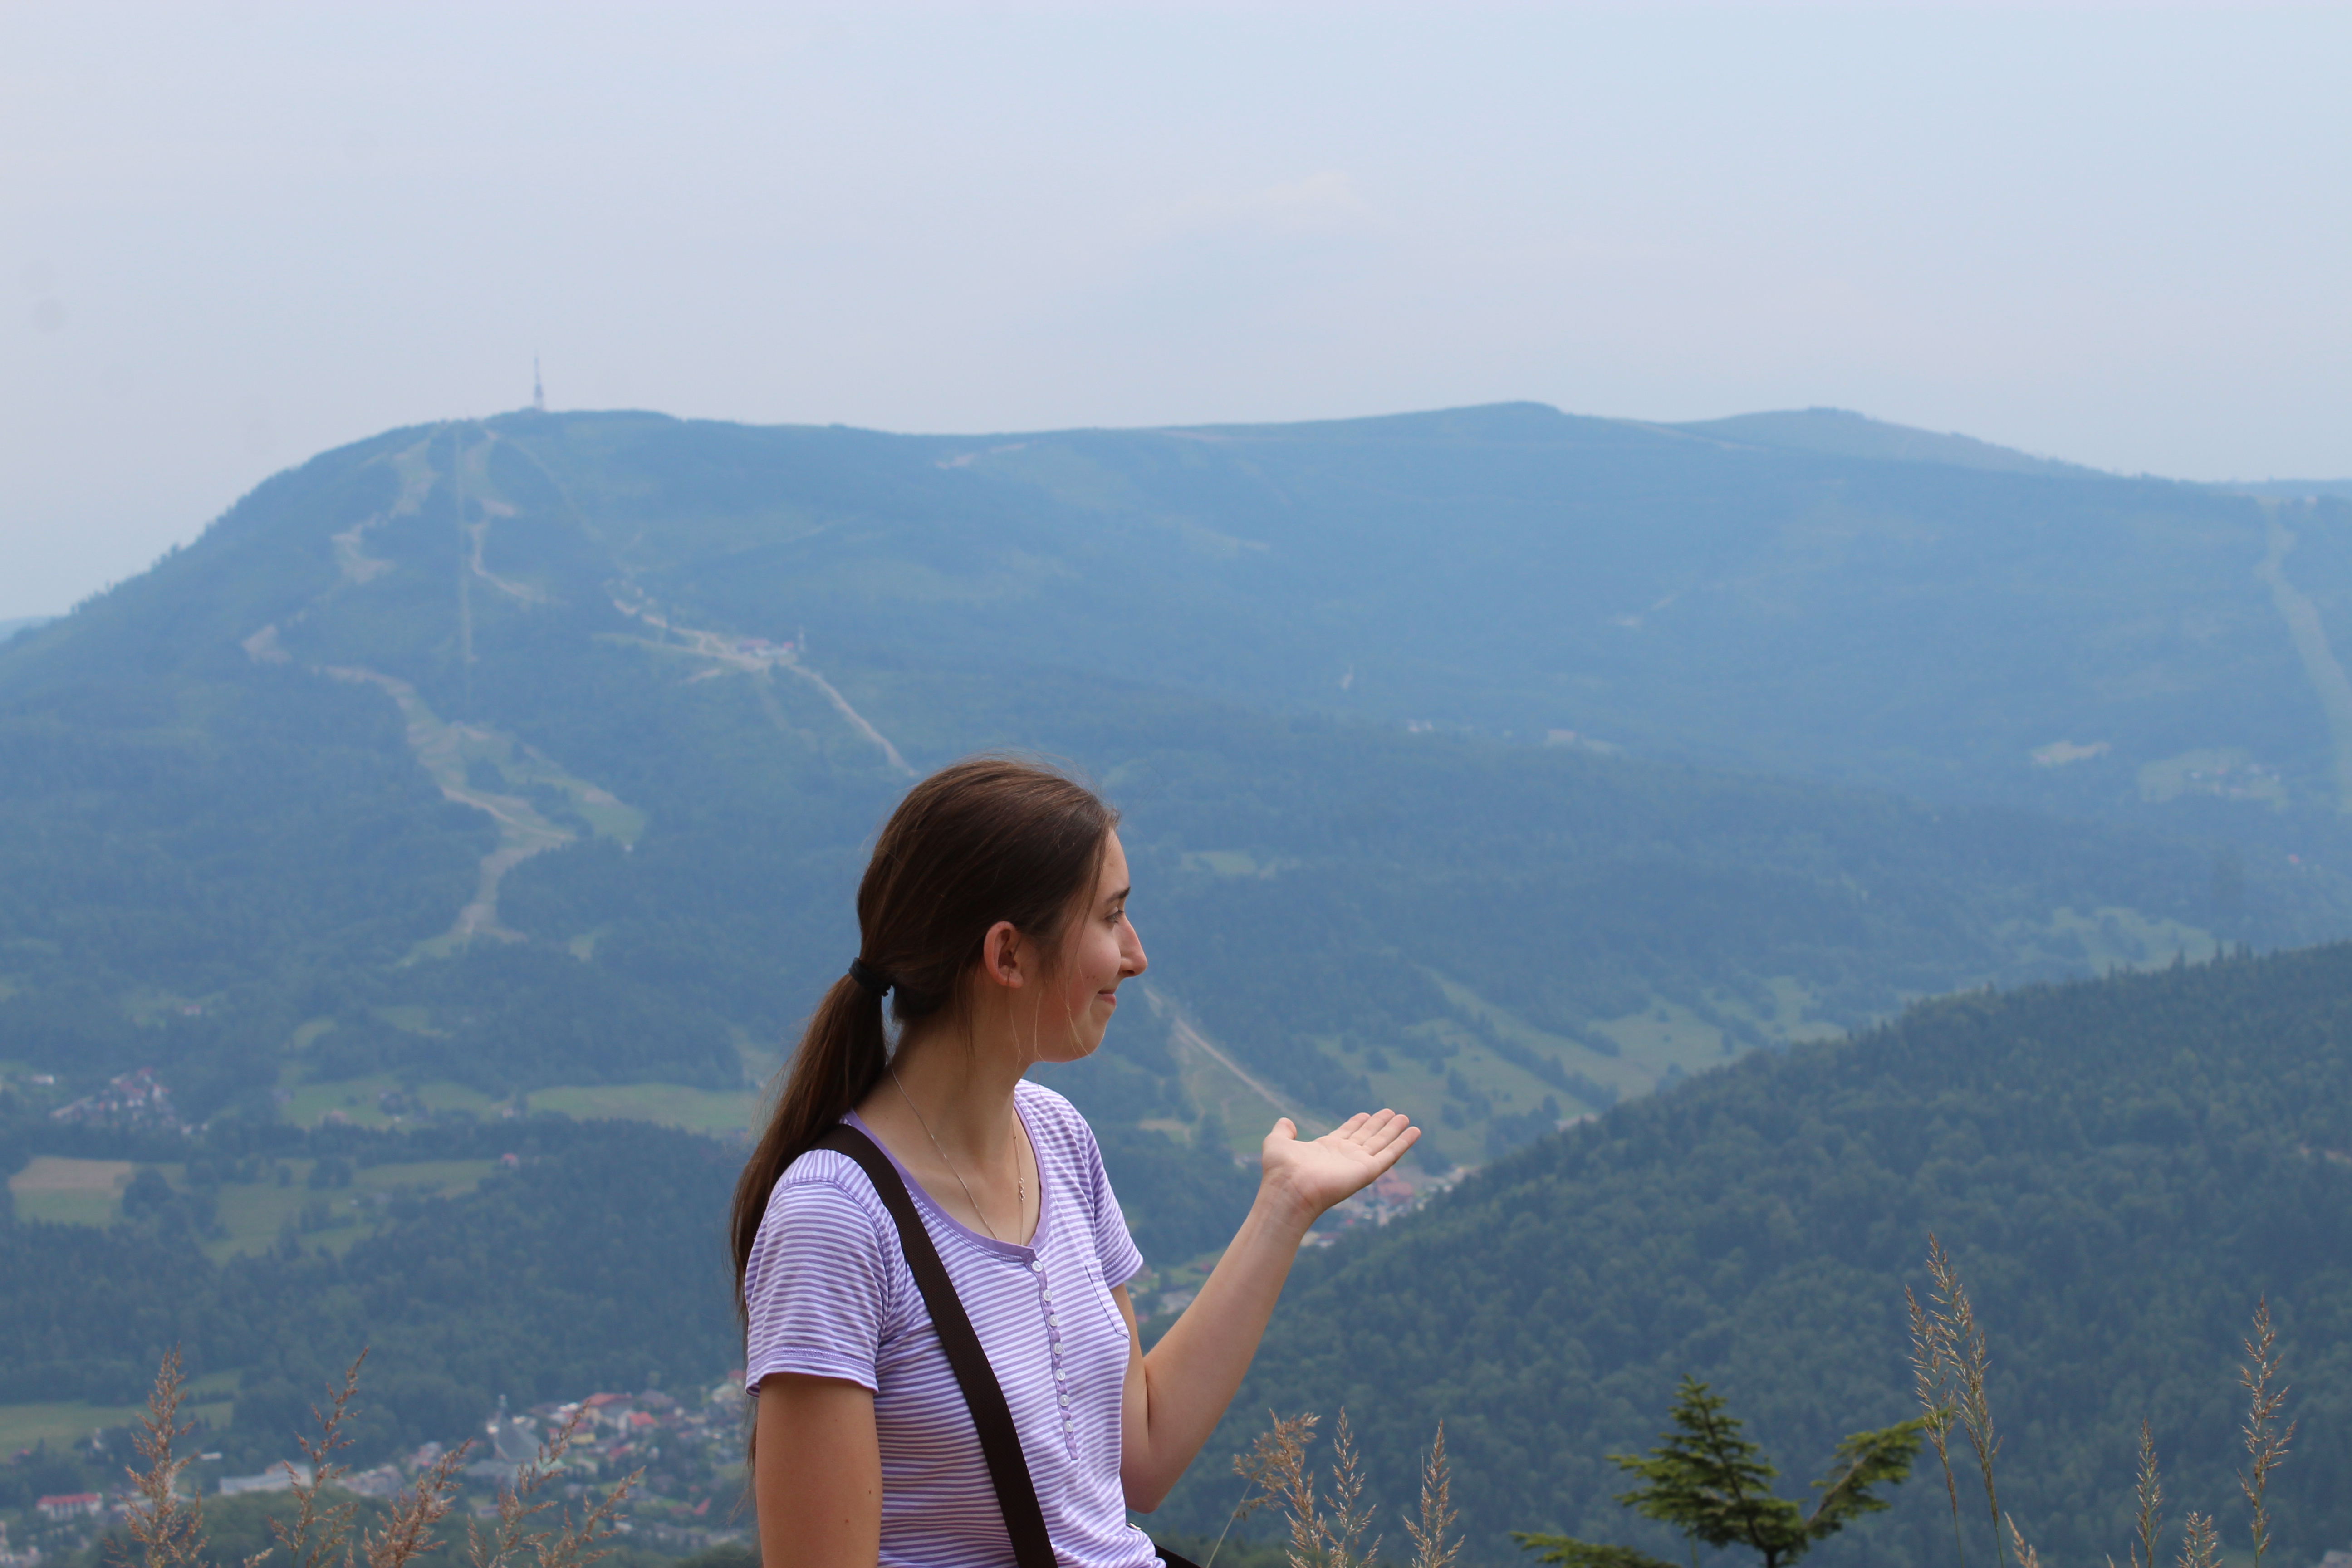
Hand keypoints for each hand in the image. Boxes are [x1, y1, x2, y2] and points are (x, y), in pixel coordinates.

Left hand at [1257, 1109, 1419, 1225]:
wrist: (1289, 1190)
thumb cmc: (1280, 1170)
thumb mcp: (1276, 1142)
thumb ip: (1282, 1130)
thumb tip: (1286, 1121)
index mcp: (1326, 1149)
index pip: (1347, 1134)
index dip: (1357, 1123)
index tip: (1367, 1113)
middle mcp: (1344, 1157)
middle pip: (1368, 1137)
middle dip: (1380, 1125)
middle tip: (1393, 1113)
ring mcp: (1358, 1164)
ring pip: (1382, 1144)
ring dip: (1395, 1131)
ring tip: (1406, 1118)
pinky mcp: (1368, 1171)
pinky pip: (1391, 1154)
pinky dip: (1404, 1143)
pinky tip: (1415, 1132)